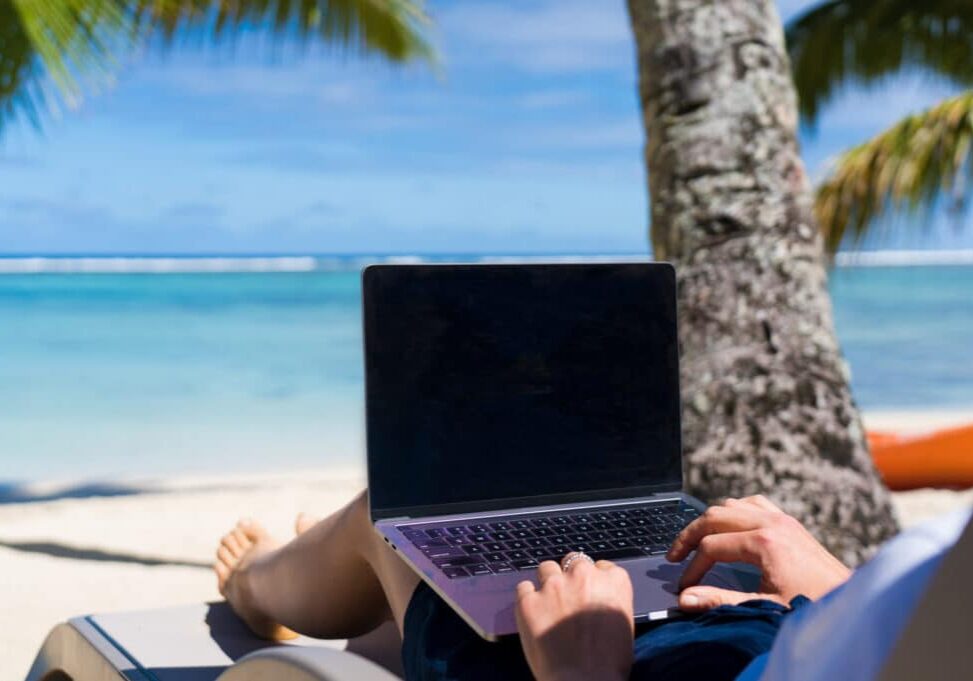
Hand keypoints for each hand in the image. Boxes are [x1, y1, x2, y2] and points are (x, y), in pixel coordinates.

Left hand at [515, 557, 633, 680]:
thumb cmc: (609, 662)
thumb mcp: (623, 623)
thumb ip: (609, 600)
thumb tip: (598, 599)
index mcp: (613, 581)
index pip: (602, 566)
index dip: (594, 579)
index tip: (589, 591)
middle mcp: (584, 575)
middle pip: (574, 561)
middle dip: (570, 576)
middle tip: (568, 596)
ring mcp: (554, 585)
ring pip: (547, 568)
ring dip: (547, 581)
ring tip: (548, 602)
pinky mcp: (529, 600)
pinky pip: (523, 587)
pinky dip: (526, 597)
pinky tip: (532, 612)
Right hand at [668, 495, 851, 611]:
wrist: (851, 602)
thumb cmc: (812, 606)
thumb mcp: (764, 607)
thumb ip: (721, 600)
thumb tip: (685, 598)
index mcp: (764, 542)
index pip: (711, 547)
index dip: (692, 567)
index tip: (684, 587)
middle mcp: (771, 522)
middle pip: (714, 517)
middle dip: (689, 535)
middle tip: (674, 556)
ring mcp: (782, 518)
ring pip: (731, 505)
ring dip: (709, 521)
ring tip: (696, 542)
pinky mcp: (790, 521)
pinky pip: (753, 503)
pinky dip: (734, 511)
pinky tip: (729, 527)